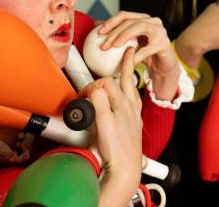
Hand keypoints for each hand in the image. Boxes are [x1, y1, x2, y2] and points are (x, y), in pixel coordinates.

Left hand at [81, 48, 141, 205]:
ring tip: (87, 90)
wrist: (126, 167)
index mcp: (135, 108)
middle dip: (126, 61)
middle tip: (127, 51)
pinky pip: (97, 95)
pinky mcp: (107, 117)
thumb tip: (106, 109)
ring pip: (107, 84)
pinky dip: (89, 94)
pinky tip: (83, 99)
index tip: (127, 59)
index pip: (131, 83)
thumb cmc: (124, 151)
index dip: (127, 70)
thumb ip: (119, 115)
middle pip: (124, 78)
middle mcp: (129, 106)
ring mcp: (119, 110)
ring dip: (97, 84)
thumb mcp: (128, 128)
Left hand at [99, 11, 179, 99]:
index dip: (110, 22)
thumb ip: (117, 35)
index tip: (98, 33)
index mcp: (143, 19)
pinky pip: (146, 49)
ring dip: (124, 36)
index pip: (124, 15)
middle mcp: (153, 21)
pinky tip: (126, 62)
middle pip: (130, 21)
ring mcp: (160, 31)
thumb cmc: (146, 55)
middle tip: (104, 44)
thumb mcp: (130, 44)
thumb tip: (96, 26)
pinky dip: (135, 56)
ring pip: (139, 27)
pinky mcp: (164, 43)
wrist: (164, 68)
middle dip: (114, 31)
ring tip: (113, 47)